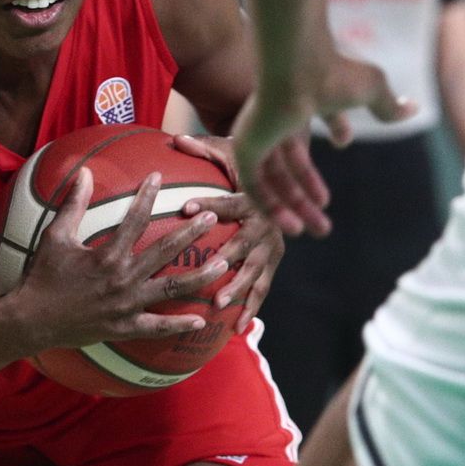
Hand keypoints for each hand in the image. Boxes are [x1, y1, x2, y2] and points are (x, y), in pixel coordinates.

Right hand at [4, 167, 229, 353]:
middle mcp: (123, 279)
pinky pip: (157, 327)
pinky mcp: (125, 327)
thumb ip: (73, 204)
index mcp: (107, 255)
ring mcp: (127, 305)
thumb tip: (83, 172)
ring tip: (224, 264)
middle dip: (190, 232)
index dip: (147, 194)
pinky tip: (200, 320)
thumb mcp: (56, 236)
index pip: (135, 219)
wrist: (33, 320)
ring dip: (199, 276)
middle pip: (165, 251)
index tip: (158, 176)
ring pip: (172, 289)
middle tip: (211, 217)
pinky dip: (179, 324)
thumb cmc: (43, 276)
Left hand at [173, 135, 291, 331]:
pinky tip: (237, 326)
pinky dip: (251, 307)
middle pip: (247, 242)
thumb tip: (176, 138)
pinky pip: (263, 287)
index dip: (211, 204)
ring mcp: (273, 245)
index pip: (231, 200)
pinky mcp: (274, 262)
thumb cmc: (250, 164)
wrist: (289, 176)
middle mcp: (267, 222)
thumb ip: (204, 148)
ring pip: (256, 270)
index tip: (187, 208)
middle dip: (229, 257)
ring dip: (238, 288)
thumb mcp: (231, 151)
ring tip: (218, 303)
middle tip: (209, 270)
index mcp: (254, 197)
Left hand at [234, 40, 412, 230]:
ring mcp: (256, 133)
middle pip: (288, 163)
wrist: (300, 70)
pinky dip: (272, 207)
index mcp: (298, 101)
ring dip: (294, 206)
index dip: (328, 138)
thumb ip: (388, 105)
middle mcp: (273, 118)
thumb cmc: (334, 74)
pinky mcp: (244, 148)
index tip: (343, 143)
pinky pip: (254, 186)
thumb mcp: (371, 90)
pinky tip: (294, 226)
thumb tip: (414, 109)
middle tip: (324, 221)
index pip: (307, 128)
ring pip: (272, 179)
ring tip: (316, 229)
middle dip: (307, 194)